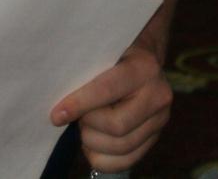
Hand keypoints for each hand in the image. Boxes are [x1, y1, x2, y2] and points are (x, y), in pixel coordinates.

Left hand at [51, 38, 172, 172]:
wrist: (143, 63)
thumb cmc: (114, 57)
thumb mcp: (102, 55)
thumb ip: (85, 75)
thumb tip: (60, 109)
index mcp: (144, 67)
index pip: (108, 90)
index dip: (79, 104)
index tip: (56, 115)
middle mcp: (158, 94)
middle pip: (117, 126)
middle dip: (89, 125)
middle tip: (80, 116)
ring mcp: (160, 119)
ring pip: (120, 147)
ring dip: (93, 141)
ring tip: (88, 126)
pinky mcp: (155, 138)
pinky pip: (125, 162)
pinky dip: (102, 158)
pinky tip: (94, 144)